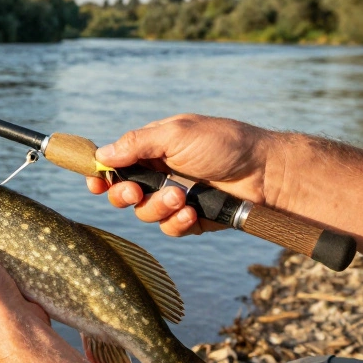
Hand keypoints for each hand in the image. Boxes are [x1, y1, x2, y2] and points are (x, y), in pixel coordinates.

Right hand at [85, 114, 279, 236]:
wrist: (267, 172)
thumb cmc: (225, 144)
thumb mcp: (177, 133)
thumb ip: (137, 143)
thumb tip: (101, 154)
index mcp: (153, 150)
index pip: (116, 164)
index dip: (102, 175)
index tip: (96, 183)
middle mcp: (160, 174)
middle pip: (122, 194)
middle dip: (124, 195)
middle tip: (136, 191)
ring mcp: (175, 199)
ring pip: (145, 214)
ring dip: (158, 207)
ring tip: (181, 197)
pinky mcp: (191, 219)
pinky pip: (169, 229)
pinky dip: (176, 223)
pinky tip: (192, 213)